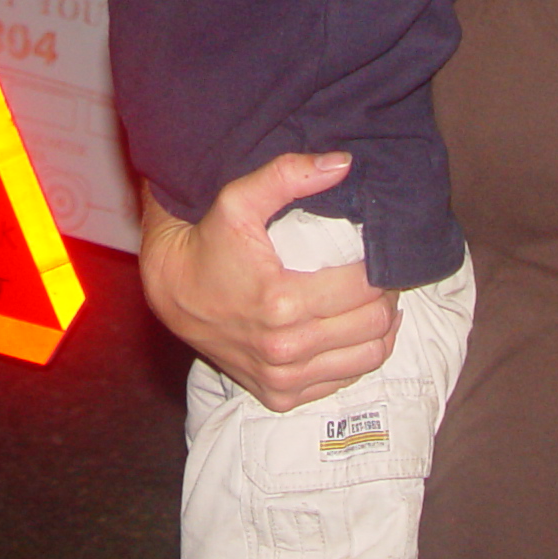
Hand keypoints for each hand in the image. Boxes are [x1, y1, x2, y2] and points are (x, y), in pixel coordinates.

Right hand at [137, 153, 399, 411]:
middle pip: (373, 324)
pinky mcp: (279, 396)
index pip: (365, 288)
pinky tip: (348, 331)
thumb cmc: (208, 243)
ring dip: (380, 329)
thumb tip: (344, 163)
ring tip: (374, 302)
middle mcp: (286, 349)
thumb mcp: (238, 200)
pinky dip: (355, 357)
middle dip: (386, 296)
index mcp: (282, 302)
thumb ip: (288, 175)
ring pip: (368, 358)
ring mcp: (283, 378)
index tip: (378, 252)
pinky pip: (341, 383)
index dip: (381, 267)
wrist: (171, 292)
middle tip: (381, 276)